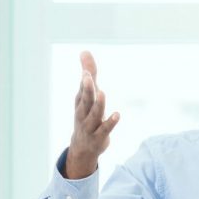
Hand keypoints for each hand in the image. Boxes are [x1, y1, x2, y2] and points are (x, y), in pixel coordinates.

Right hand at [65, 51, 119, 179]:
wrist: (82, 147)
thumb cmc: (85, 115)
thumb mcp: (86, 95)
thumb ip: (88, 73)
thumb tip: (84, 51)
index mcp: (80, 102)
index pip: (82, 89)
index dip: (85, 80)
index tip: (87, 70)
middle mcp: (83, 113)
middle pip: (85, 100)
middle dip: (86, 89)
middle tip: (87, 77)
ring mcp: (90, 126)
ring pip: (94, 114)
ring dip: (98, 104)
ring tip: (102, 93)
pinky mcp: (99, 137)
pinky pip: (104, 129)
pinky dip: (110, 122)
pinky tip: (117, 115)